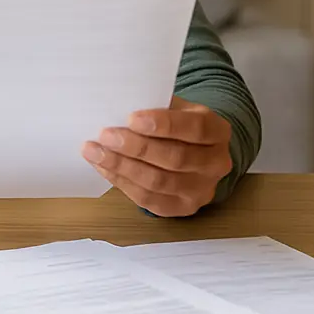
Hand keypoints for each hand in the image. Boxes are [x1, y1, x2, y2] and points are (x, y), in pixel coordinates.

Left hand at [81, 97, 231, 216]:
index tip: (131, 118)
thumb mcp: (175, 108)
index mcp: (217, 131)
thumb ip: (154, 106)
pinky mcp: (182, 207)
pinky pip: (148, 198)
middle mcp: (216, 163)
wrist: (192, 153)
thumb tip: (117, 106)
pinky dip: (122, 182)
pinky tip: (103, 167)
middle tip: (105, 135)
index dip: (163, 124)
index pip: (195, 128)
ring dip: (122, 166)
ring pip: (158, 181)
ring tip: (95, 152)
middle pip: (175, 158)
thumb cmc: (177, 125)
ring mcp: (201, 190)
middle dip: (136, 147)